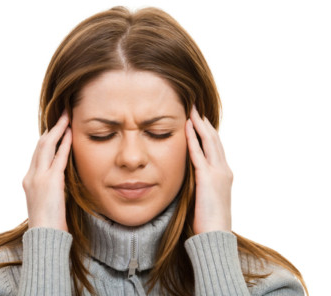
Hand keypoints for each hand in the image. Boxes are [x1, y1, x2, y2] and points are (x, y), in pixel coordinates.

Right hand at [22, 110, 71, 231]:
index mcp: (29, 180)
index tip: (57, 128)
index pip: (38, 153)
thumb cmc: (48, 224)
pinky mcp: (50, 181)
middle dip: (52, 128)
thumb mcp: (47, 202)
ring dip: (57, 129)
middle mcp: (31, 175)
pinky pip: (58, 157)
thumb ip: (52, 188)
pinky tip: (71, 133)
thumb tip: (61, 182)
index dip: (47, 138)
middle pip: (40, 145)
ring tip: (67, 116)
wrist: (44, 236)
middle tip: (62, 114)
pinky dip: (64, 143)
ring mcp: (38, 177)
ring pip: (45, 145)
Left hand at [185, 105, 232, 233]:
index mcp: (224, 174)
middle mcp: (224, 170)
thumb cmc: (208, 221)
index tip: (198, 119)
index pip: (215, 147)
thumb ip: (201, 183)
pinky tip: (186, 127)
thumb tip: (191, 177)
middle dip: (204, 122)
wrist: (215, 235)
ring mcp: (218, 173)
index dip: (207, 131)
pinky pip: (198, 154)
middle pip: (214, 139)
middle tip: (195, 107)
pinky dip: (192, 138)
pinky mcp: (207, 179)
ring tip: (191, 110)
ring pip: (209, 141)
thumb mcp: (206, 197)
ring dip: (199, 124)